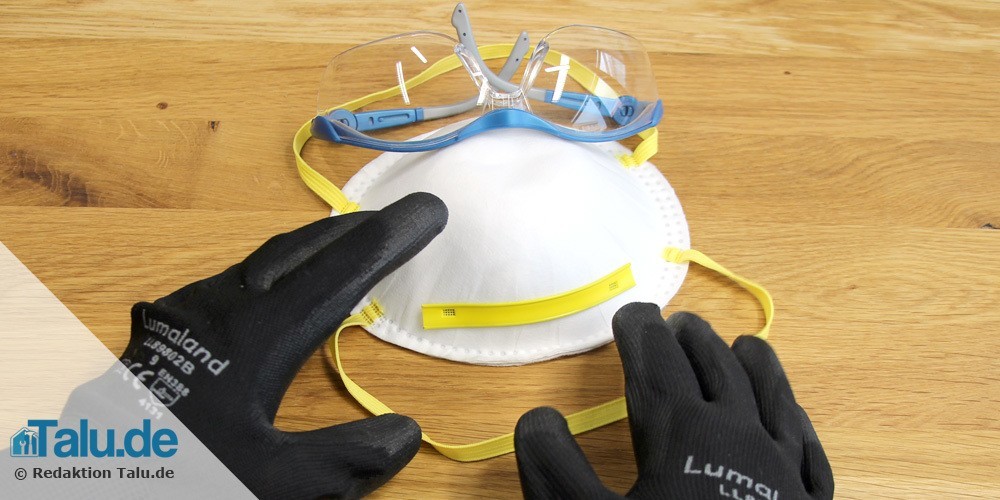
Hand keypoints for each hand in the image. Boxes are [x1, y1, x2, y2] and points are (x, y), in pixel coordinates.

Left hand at [70, 193, 446, 497]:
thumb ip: (341, 458)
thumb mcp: (268, 482)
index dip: (390, 240)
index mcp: (259, 335)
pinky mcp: (171, 326)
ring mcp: (192, 312)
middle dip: (356, 229)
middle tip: (397, 220)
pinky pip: (240, 275)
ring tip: (348, 242)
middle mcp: (226, 309)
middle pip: (304, 250)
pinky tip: (278, 284)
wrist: (84, 471)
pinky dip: (280, 265)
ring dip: (317, 244)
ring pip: (267, 259)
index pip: (342, 273)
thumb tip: (407, 431)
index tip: (429, 212)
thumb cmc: (178, 471)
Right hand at [514, 304, 832, 498]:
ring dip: (751, 366)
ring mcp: (783, 472)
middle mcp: (740, 437)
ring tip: (742, 345)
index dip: (640, 331)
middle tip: (676, 325)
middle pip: (715, 368)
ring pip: (771, 398)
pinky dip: (796, 423)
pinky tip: (794, 420)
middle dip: (691, 341)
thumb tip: (538, 417)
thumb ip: (555, 467)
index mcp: (683, 431)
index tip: (630, 314)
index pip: (657, 362)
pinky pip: (808, 449)